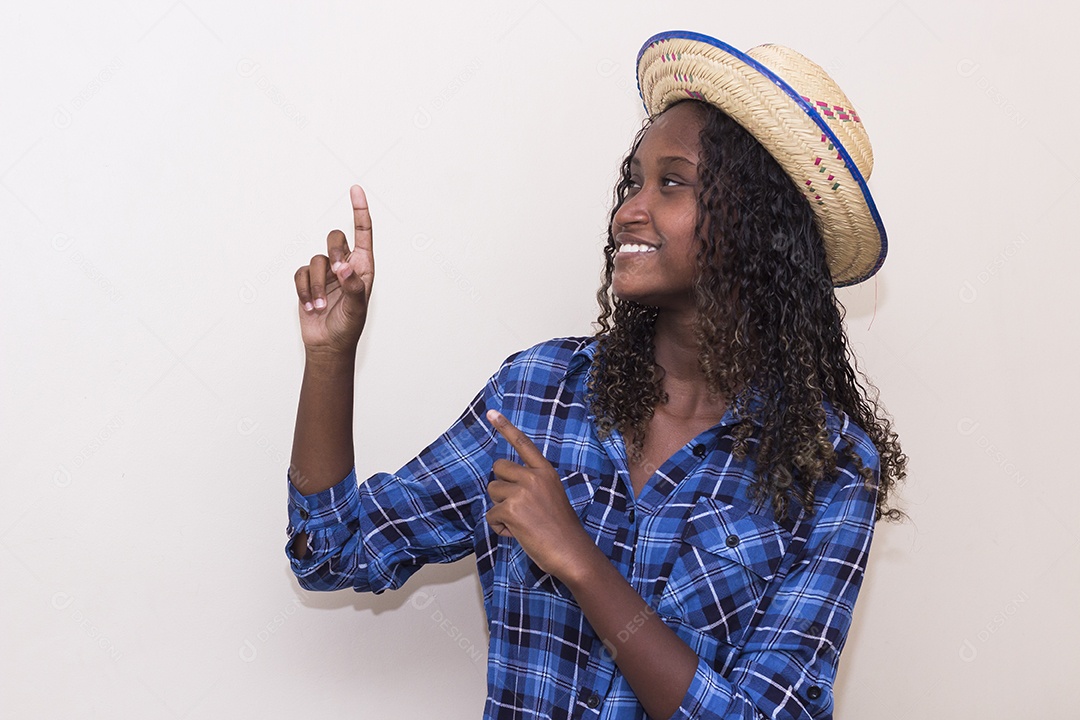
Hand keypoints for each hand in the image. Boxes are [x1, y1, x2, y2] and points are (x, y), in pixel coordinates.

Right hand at [293, 185, 373, 355]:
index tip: (355, 189)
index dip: (359, 210)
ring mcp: (324, 273)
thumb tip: (345, 267)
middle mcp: (344, 265)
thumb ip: (354, 286)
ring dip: (316, 284)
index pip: (362, 232)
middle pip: (335, 239)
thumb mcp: (357, 308)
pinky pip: (300, 273)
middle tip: (337, 275)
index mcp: (363, 266)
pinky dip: (303, 290)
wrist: (328, 345)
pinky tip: (310, 306)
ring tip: (321, 305)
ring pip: (315, 260)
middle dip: (334, 254)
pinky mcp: (307, 282)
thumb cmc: (348, 326)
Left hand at [485, 410, 599, 581]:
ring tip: (522, 523)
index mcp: (546, 472)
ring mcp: (521, 491)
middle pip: (498, 469)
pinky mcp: (511, 509)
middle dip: (501, 487)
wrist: (572, 552)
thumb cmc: (562, 530)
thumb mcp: (552, 497)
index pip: (523, 444)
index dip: (505, 426)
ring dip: (501, 509)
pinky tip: (518, 534)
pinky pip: (491, 515)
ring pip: (493, 493)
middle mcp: (533, 477)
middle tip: (517, 506)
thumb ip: (531, 485)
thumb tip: (505, 485)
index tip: (491, 412)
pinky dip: (500, 527)